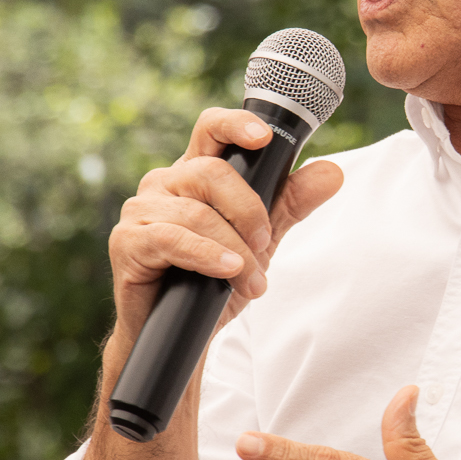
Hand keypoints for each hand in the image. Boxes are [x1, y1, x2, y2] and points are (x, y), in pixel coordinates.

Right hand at [108, 106, 343, 334]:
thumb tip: (333, 172)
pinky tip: (227, 271)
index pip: (211, 129)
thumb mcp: (261, 239)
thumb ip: (289, 203)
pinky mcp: (128, 241)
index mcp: (194, 173)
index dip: (235, 124)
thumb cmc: (214, 280)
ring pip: (198, 213)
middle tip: (266, 243)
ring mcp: (141, 210)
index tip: (264, 137)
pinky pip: (172, 239)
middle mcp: (164, 183)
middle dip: (249, 211)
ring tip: (252, 280)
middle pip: (211, 173)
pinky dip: (207, 256)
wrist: (183, 334)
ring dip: (234, 249)